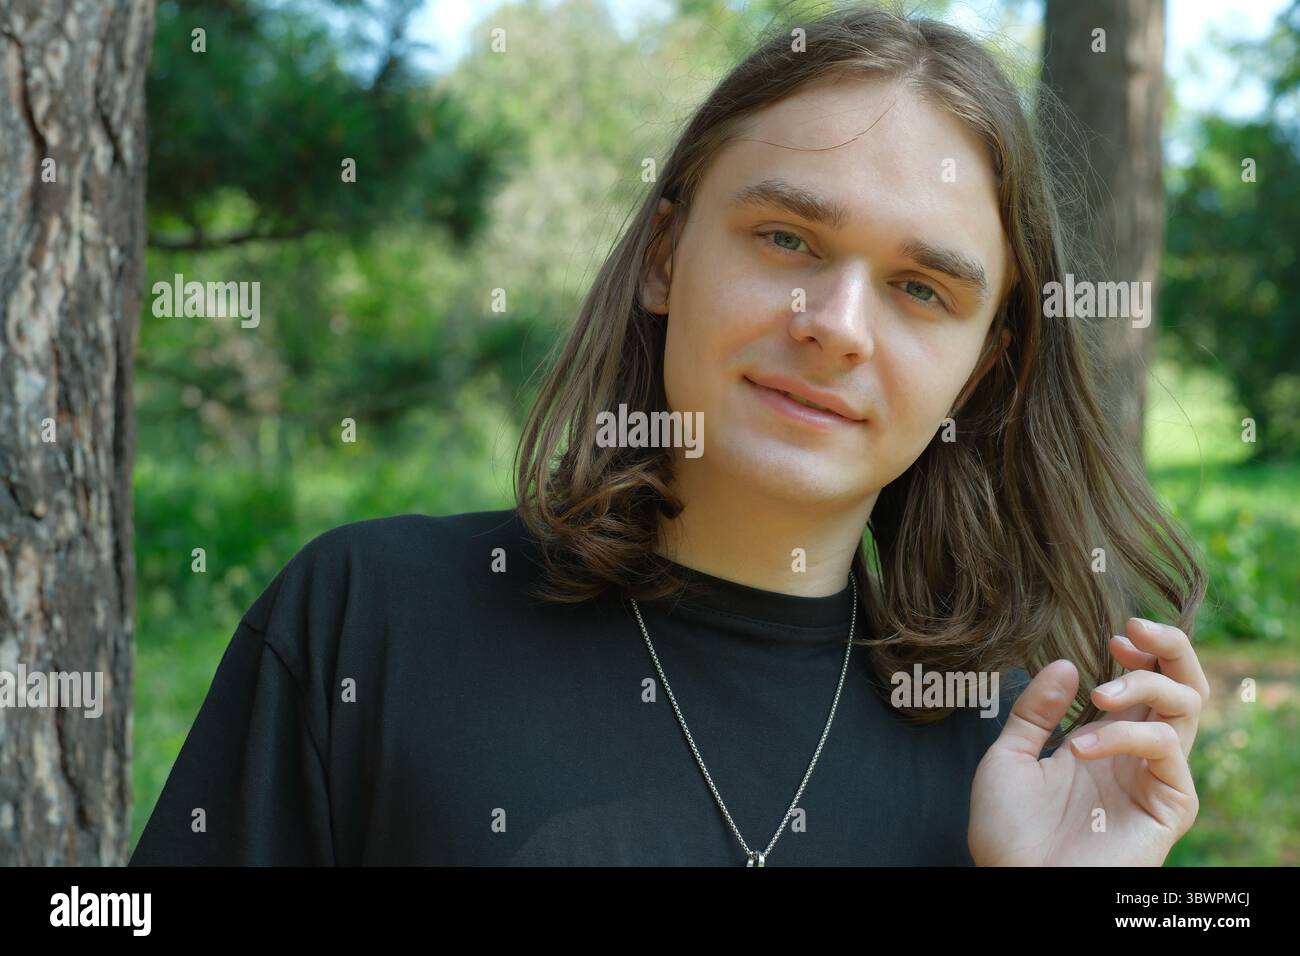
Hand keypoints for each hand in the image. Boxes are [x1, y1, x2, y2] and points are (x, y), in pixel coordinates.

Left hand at [968, 617, 1209, 865]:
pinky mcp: (1169, 806)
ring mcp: (1155, 779)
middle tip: (1133, 632)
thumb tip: (1066, 664)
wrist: (1015, 881)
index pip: (1146, 683)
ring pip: (1187, 708)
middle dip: (1168, 648)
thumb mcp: (1009, 756)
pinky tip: (1081, 748)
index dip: (1140, 652)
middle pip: (1184, 687)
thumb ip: (1036, 711)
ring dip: (1144, 685)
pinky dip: (1125, 736)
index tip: (1113, 635)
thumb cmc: (1009, 831)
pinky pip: (1167, 749)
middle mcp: (1136, 755)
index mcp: (1104, 740)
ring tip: (1100, 694)